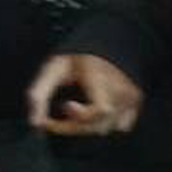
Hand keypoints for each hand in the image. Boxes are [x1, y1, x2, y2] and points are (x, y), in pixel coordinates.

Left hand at [27, 53, 142, 134]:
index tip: (63, 107)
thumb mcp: (53, 68)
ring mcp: (130, 96)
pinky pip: (122, 126)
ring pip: (109, 128)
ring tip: (78, 113)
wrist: (109, 42)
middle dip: (74, 127)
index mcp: (101, 78)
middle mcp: (120, 89)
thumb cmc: (79, 56)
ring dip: (89, 127)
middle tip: (61, 116)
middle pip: (100, 125)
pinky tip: (94, 113)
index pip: (100, 110)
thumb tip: (35, 123)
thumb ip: (39, 93)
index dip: (78, 118)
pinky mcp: (136, 101)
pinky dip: (106, 124)